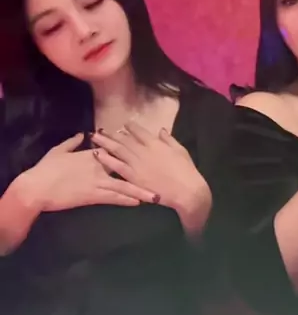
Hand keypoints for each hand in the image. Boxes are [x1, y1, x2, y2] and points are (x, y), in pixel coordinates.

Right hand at [18, 134, 153, 211]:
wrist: (36, 187)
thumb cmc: (45, 169)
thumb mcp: (59, 151)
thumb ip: (72, 142)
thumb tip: (83, 134)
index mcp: (91, 155)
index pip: (115, 152)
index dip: (130, 153)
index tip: (145, 153)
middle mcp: (98, 166)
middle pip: (125, 168)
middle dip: (143, 172)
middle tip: (160, 175)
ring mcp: (97, 181)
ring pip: (124, 185)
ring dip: (140, 190)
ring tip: (156, 194)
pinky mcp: (93, 195)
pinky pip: (114, 197)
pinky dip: (126, 199)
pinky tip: (138, 202)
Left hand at [91, 123, 211, 235]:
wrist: (185, 190)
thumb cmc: (186, 170)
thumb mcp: (180, 150)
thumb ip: (168, 139)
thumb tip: (160, 130)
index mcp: (155, 143)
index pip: (139, 131)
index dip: (130, 127)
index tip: (124, 124)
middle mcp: (143, 151)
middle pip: (124, 139)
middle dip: (112, 134)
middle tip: (100, 129)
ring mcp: (136, 164)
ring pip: (117, 150)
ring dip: (105, 143)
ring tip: (94, 137)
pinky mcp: (133, 177)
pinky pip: (116, 166)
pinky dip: (107, 159)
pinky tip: (98, 155)